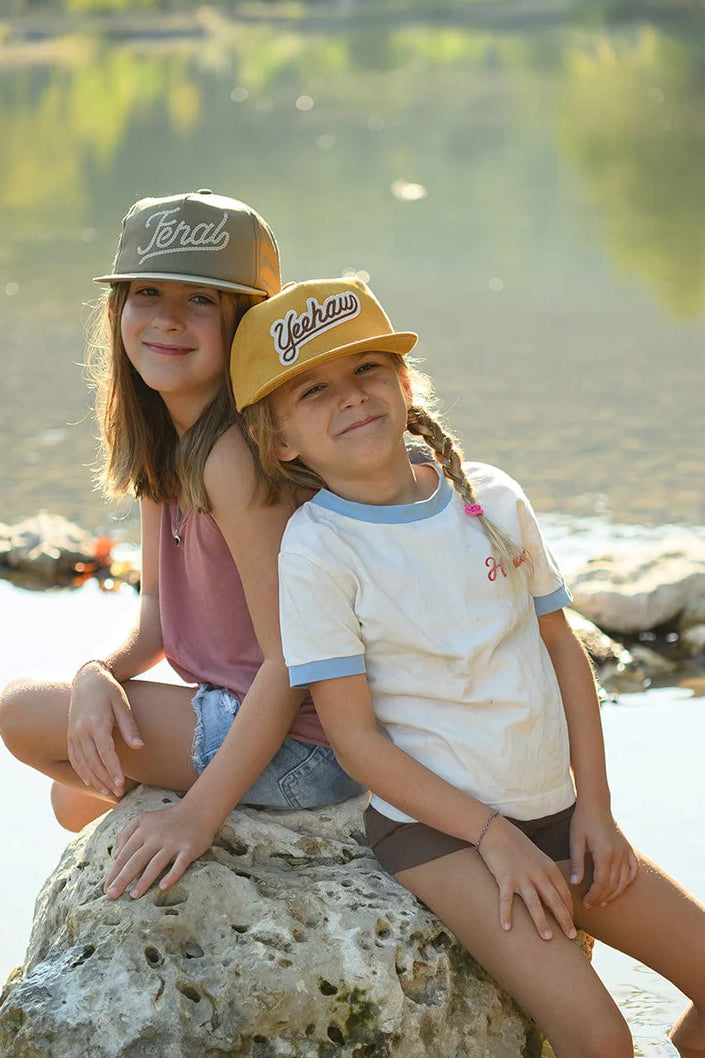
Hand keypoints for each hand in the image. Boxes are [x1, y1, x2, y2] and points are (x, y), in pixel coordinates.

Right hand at [68, 664, 143, 797]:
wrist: (88, 679)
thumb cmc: (109, 692)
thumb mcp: (123, 705)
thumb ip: (129, 727)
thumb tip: (139, 747)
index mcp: (97, 723)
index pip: (105, 752)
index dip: (113, 769)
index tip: (121, 783)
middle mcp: (82, 731)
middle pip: (93, 762)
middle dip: (105, 779)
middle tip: (118, 793)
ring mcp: (74, 734)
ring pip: (82, 763)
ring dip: (94, 780)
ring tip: (107, 792)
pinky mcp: (70, 735)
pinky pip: (74, 758)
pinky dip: (81, 772)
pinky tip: (90, 781)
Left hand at [104, 801, 216, 898]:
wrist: (197, 810)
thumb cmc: (166, 819)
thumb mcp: (143, 819)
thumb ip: (126, 834)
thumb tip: (115, 857)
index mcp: (143, 830)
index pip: (125, 854)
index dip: (114, 872)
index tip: (106, 888)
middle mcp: (156, 837)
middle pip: (136, 860)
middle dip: (123, 879)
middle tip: (112, 895)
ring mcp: (173, 843)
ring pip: (156, 864)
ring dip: (144, 880)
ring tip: (133, 896)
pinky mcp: (189, 848)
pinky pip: (179, 864)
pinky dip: (171, 875)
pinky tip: (163, 887)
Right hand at [478, 815, 576, 940]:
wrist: (497, 832)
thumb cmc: (518, 847)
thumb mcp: (538, 858)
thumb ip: (548, 875)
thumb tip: (556, 894)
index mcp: (549, 868)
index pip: (564, 893)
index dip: (569, 910)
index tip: (572, 924)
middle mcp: (538, 873)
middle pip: (554, 900)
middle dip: (564, 919)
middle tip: (572, 937)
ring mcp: (521, 876)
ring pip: (534, 902)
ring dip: (541, 921)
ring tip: (547, 938)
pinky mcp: (505, 877)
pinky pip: (506, 899)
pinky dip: (506, 914)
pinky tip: (507, 928)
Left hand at [569, 801, 638, 908]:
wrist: (596, 804)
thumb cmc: (582, 821)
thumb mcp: (575, 841)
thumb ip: (576, 864)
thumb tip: (575, 884)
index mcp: (604, 853)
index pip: (601, 883)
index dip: (594, 896)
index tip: (585, 903)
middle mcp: (618, 854)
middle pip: (613, 884)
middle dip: (602, 897)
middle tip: (591, 905)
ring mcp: (625, 851)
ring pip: (625, 880)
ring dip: (615, 893)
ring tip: (603, 901)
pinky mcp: (629, 848)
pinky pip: (634, 869)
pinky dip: (629, 881)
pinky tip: (621, 887)